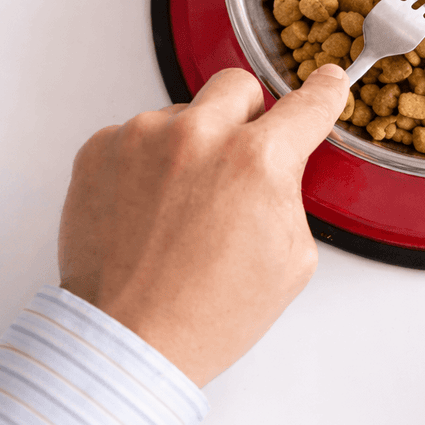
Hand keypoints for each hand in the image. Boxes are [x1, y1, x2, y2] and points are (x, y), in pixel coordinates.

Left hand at [58, 64, 349, 386]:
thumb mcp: (291, 258)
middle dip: (246, 117)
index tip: (326, 83)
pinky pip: (135, 137)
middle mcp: (198, 136)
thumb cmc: (208, 313)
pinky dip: (145, 164)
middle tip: (237, 165)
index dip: (324, 92)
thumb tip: (278, 167)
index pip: (307, 105)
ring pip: (183, 115)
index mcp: (258, 161)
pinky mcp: (98, 150)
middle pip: (238, 86)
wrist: (128, 341)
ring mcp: (141, 138)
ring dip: (190, 146)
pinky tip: (147, 211)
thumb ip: (288, 193)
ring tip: (179, 211)